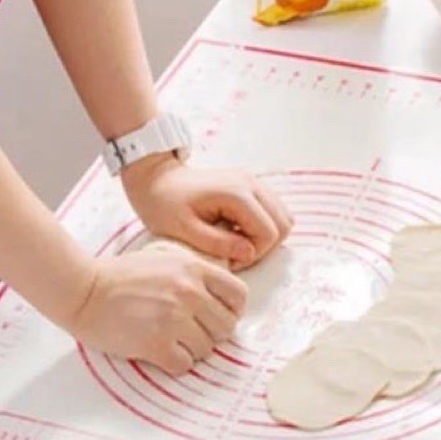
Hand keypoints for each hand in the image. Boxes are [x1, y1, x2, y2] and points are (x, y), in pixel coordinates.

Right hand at [69, 246, 247, 374]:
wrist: (84, 290)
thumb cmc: (120, 276)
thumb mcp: (164, 256)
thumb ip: (194, 271)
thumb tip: (220, 295)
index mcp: (194, 269)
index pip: (239, 296)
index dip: (231, 310)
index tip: (216, 316)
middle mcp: (189, 292)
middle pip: (226, 328)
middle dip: (210, 333)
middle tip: (188, 332)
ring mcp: (174, 319)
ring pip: (206, 350)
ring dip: (190, 350)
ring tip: (168, 339)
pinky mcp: (157, 343)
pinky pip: (184, 365)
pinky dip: (173, 363)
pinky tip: (158, 351)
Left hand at [122, 154, 293, 270]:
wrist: (156, 179)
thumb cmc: (164, 204)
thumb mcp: (185, 231)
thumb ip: (218, 244)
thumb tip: (248, 253)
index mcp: (237, 194)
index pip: (270, 233)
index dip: (254, 254)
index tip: (229, 260)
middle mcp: (251, 183)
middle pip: (284, 224)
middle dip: (263, 246)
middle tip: (234, 254)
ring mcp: (254, 182)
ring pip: (283, 217)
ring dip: (264, 237)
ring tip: (236, 243)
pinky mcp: (251, 185)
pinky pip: (272, 211)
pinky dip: (262, 226)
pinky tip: (238, 232)